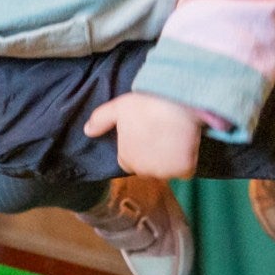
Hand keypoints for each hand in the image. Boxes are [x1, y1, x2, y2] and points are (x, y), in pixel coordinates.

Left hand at [82, 93, 205, 179]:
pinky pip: (186, 171)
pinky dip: (187, 162)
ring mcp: (164, 171)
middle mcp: (143, 170)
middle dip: (152, 157)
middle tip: (160, 135)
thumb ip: (101, 121)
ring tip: (173, 138)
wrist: (177, 102)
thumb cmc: (146, 104)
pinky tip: (185, 145)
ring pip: (167, 170)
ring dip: (170, 160)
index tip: (145, 137)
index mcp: (126, 158)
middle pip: (147, 168)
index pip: (128, 162)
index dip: (136, 150)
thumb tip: (87, 132)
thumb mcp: (119, 107)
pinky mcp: (184, 170)